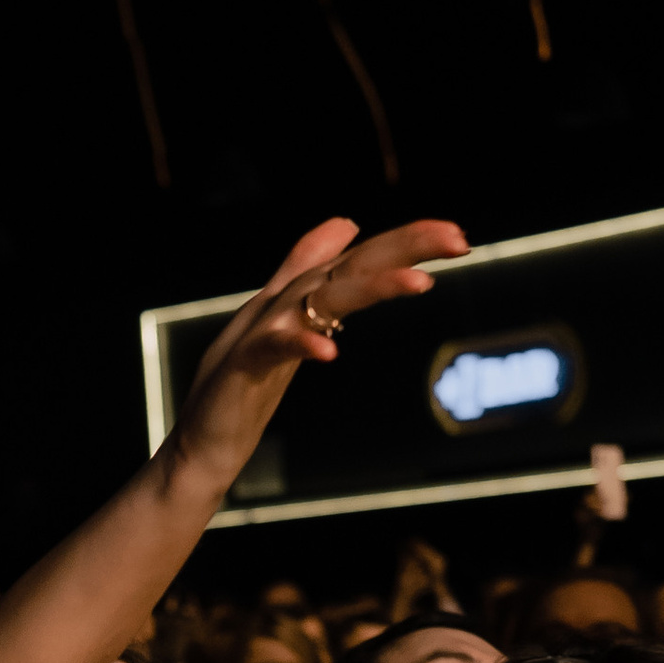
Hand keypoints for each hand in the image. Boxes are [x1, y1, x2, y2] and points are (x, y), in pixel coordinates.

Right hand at [170, 212, 468, 485]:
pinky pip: (277, 348)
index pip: (362, 258)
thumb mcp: (280, 315)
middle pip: (353, 265)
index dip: (408, 242)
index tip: (458, 237)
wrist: (205, 438)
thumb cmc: (241, 379)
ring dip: (371, 286)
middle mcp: (287, 304)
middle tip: (458, 240)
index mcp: (303, 295)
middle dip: (405, 247)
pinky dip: (302, 345)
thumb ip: (307, 266)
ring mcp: (266, 331)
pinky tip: (331, 353)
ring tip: (419, 284)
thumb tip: (348, 223)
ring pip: (323, 296)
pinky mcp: (245, 363)